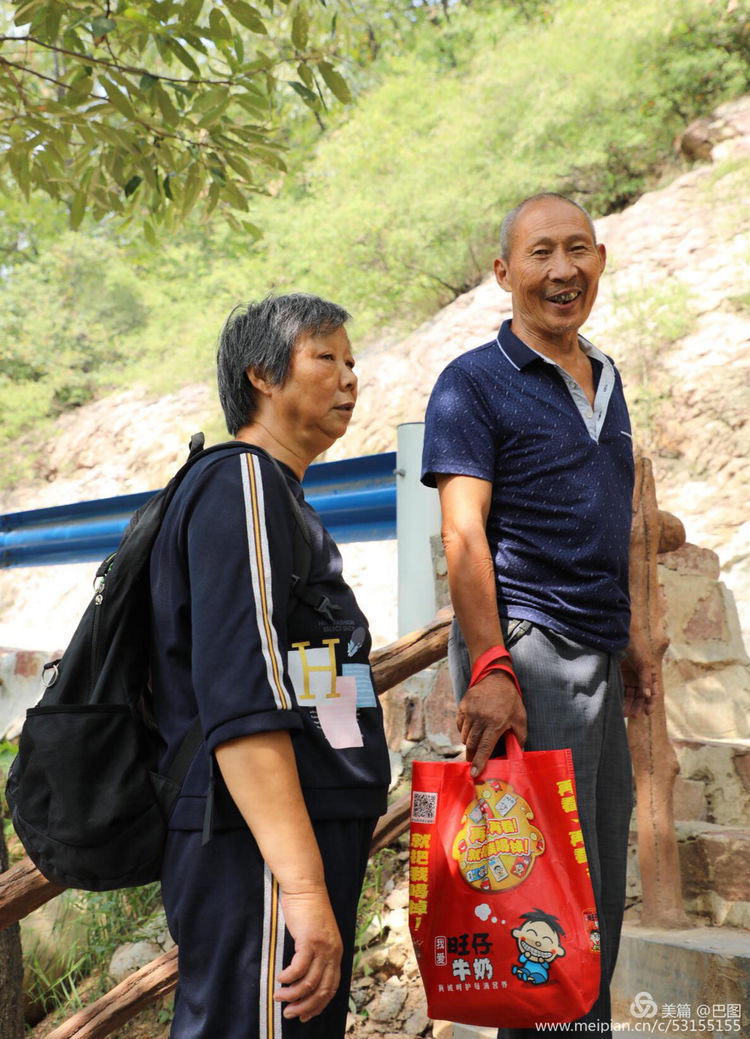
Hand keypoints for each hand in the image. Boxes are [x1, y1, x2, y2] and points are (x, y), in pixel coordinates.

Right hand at [275, 887, 342, 1021]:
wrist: (306, 887)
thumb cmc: (308, 910)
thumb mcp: (318, 935)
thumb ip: (317, 953)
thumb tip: (305, 975)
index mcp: (336, 952)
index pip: (332, 988)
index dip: (319, 1005)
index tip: (306, 1016)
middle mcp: (333, 952)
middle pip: (322, 990)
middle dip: (306, 1007)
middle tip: (290, 1013)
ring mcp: (322, 946)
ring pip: (310, 982)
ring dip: (293, 994)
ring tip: (279, 997)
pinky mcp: (309, 940)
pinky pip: (299, 967)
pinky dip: (289, 977)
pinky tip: (280, 978)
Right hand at [457, 670, 526, 777]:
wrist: (495, 677)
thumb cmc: (510, 699)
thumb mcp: (520, 717)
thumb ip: (520, 737)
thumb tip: (519, 754)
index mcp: (495, 723)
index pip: (485, 748)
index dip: (479, 762)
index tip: (474, 773)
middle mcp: (481, 719)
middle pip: (472, 744)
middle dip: (471, 756)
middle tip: (472, 762)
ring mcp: (470, 712)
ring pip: (465, 736)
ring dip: (469, 743)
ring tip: (475, 742)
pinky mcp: (463, 706)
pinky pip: (460, 725)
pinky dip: (464, 731)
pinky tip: (472, 729)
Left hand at [621, 626, 658, 718]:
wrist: (621, 634)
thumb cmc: (637, 646)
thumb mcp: (644, 663)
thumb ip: (645, 680)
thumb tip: (648, 696)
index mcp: (651, 674)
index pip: (653, 692)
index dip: (650, 703)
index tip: (646, 713)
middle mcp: (641, 677)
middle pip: (641, 695)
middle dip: (638, 706)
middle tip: (634, 716)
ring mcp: (630, 676)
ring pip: (631, 694)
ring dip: (629, 704)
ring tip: (625, 713)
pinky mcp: (620, 675)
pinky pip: (621, 689)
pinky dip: (621, 697)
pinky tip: (619, 705)